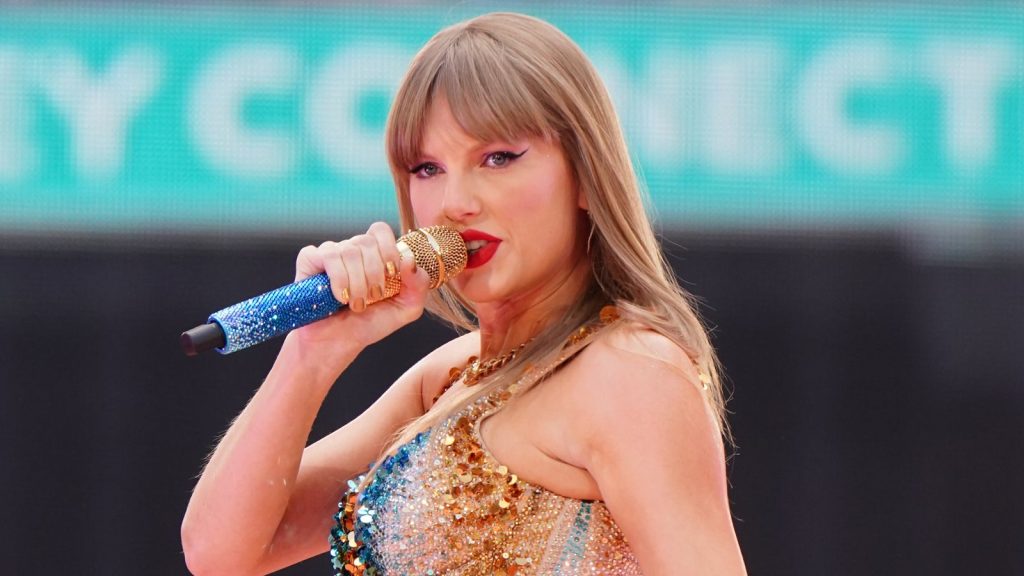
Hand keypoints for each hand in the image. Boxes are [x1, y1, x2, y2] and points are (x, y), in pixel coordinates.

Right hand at [284, 222, 430, 365]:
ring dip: (356, 282)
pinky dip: (337, 278)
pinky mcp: (310, 261)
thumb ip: (419, 286)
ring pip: (347, 250)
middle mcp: (352, 249)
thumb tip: (410, 260)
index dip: (388, 249)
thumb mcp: (405, 309)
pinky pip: (325, 255)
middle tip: (373, 297)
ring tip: (356, 304)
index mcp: (374, 254)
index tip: (391, 274)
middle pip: (366, 241)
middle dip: (373, 274)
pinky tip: (338, 296)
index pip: (380, 230)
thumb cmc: (369, 324)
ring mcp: (330, 254)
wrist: (338, 343)